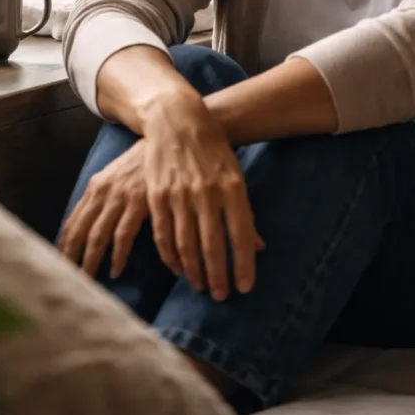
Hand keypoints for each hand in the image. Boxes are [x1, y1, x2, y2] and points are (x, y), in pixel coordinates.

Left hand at [58, 139, 149, 278]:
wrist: (163, 142)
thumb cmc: (141, 164)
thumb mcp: (115, 176)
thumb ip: (102, 196)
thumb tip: (89, 223)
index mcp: (95, 187)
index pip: (72, 222)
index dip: (64, 245)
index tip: (59, 264)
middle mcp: (102, 192)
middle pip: (79, 232)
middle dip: (71, 258)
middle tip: (67, 279)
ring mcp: (119, 197)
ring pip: (97, 236)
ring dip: (91, 261)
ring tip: (87, 281)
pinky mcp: (138, 203)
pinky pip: (123, 235)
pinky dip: (117, 256)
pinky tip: (115, 269)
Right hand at [142, 89, 263, 300]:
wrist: (178, 118)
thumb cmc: (212, 148)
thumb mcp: (234, 174)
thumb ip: (243, 211)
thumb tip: (258, 246)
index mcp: (232, 186)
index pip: (242, 234)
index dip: (244, 264)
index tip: (245, 287)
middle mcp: (207, 192)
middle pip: (213, 245)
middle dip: (218, 276)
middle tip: (221, 296)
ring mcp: (180, 194)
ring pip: (187, 244)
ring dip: (195, 271)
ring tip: (201, 286)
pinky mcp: (157, 194)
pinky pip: (163, 234)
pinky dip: (171, 256)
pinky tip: (178, 268)